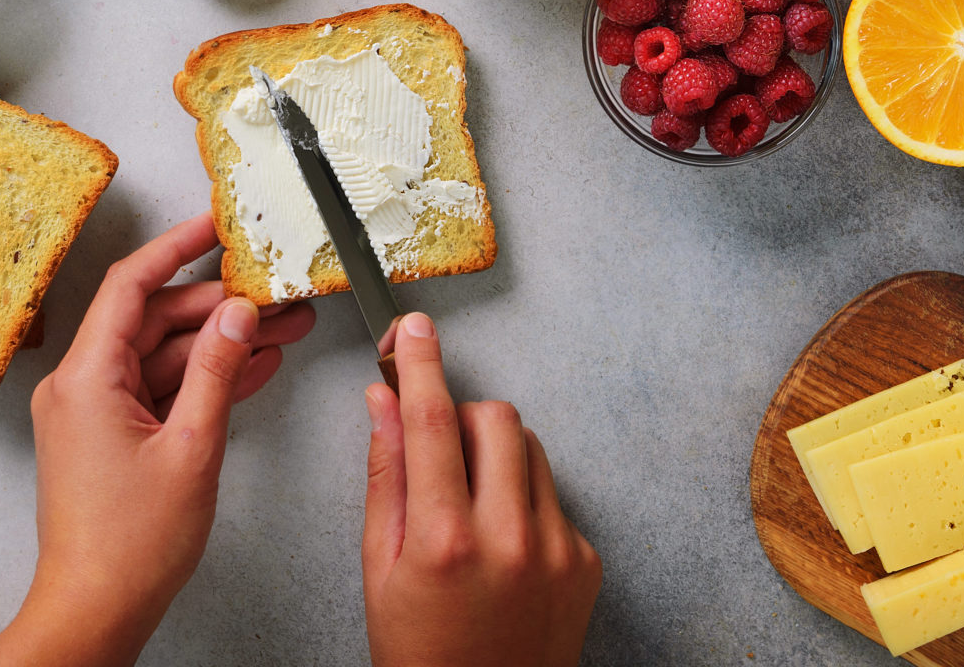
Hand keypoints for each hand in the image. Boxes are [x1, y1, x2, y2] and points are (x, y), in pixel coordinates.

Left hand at [0, 214, 314, 666]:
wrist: (94, 612)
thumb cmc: (129, 547)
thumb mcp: (192, 447)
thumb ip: (218, 373)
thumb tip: (239, 315)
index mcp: (86, 376)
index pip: (132, 285)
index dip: (176, 247)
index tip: (215, 225)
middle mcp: (81, 386)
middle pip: (154, 319)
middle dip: (219, 306)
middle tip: (275, 295)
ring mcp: (94, 413)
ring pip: (163, 356)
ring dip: (220, 346)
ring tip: (283, 330)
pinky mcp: (111, 438)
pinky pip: (159, 391)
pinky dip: (203, 381)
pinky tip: (254, 368)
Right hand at [362, 312, 600, 666]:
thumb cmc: (419, 651)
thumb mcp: (378, 567)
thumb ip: (385, 476)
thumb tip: (383, 402)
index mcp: (443, 540)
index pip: (431, 422)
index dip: (419, 364)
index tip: (412, 328)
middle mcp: (508, 538)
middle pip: (495, 417)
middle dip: (462, 417)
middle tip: (437, 450)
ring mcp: (556, 549)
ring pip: (528, 448)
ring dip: (494, 456)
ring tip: (468, 507)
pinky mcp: (585, 561)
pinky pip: (551, 495)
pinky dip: (522, 501)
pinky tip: (500, 547)